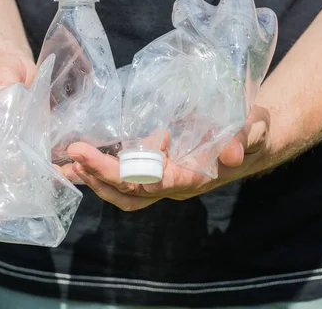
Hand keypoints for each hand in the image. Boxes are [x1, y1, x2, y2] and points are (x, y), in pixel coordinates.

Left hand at [62, 105, 271, 210]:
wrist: (249, 141)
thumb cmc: (250, 133)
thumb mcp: (253, 129)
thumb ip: (244, 138)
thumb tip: (232, 154)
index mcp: (191, 178)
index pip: (152, 183)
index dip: (121, 173)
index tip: (94, 157)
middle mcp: (172, 185)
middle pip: (130, 192)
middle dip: (100, 176)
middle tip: (74, 154)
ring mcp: (161, 180)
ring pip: (123, 192)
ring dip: (95, 179)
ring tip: (69, 161)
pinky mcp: (155, 169)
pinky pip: (124, 178)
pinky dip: (99, 172)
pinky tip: (79, 161)